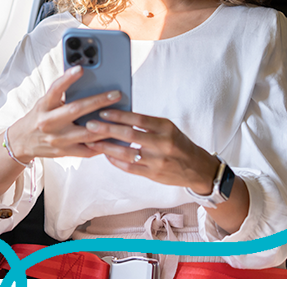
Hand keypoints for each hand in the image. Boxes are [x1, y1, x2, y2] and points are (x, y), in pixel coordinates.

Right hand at [5, 66, 127, 161]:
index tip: (81, 68)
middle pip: (76, 110)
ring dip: (106, 125)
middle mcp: (50, 122)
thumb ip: (61, 95)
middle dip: (98, 101)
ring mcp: (58, 139)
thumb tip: (86, 81)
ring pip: (87, 133)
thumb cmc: (38, 117)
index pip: (55, 89)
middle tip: (116, 94)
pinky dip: (102, 144)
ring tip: (122, 118)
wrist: (22, 142)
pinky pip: (88, 149)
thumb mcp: (44, 103)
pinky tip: (114, 137)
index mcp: (44, 106)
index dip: (67, 78)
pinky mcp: (64, 152)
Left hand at [83, 110, 218, 192]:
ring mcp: (157, 161)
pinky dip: (115, 160)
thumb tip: (119, 115)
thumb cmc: (178, 143)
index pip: (138, 119)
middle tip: (89, 125)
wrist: (197, 168)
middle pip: (129, 135)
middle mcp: (162, 144)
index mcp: (166, 128)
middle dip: (106, 129)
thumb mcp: (168, 128)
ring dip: (106, 147)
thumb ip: (147, 123)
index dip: (119, 115)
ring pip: (126, 153)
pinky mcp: (153, 175)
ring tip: (91, 141)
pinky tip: (105, 154)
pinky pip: (130, 167)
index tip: (102, 111)